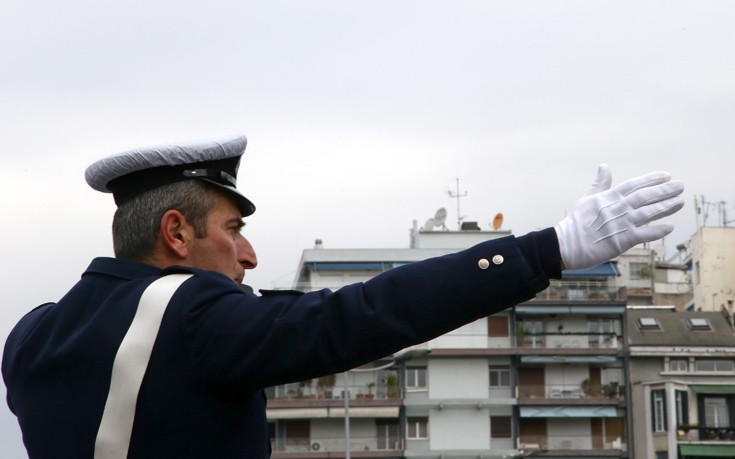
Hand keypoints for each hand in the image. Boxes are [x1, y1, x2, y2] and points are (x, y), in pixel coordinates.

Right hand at [554, 164, 683, 270]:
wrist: (566, 244)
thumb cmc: (575, 223)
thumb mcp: (586, 199)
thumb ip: (599, 184)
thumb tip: (604, 166)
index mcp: (608, 197)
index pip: (634, 185)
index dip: (651, 179)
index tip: (666, 176)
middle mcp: (617, 209)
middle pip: (645, 197)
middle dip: (664, 190)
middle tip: (680, 186)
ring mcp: (621, 224)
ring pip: (649, 213)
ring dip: (666, 206)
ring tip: (680, 201)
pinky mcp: (622, 240)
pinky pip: (644, 234)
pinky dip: (657, 230)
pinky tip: (670, 226)